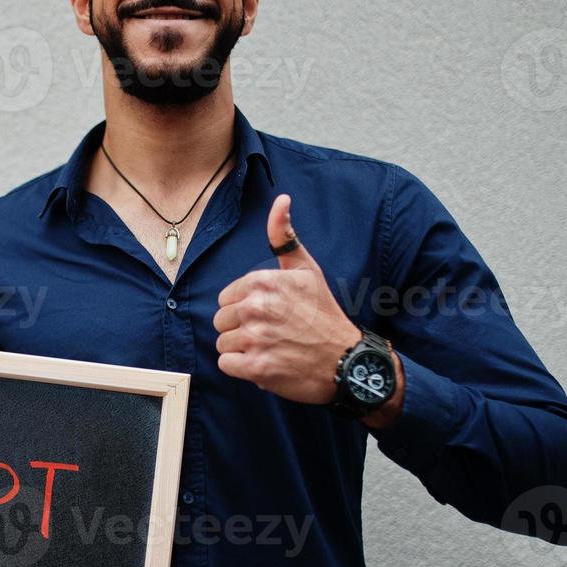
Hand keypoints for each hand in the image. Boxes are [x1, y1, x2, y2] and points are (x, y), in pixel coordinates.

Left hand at [214, 193, 364, 404]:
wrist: (346, 359)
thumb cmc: (323, 313)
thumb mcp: (307, 269)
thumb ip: (284, 237)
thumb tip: (281, 199)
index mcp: (262, 282)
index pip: (226, 298)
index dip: (244, 307)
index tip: (270, 314)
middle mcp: (256, 308)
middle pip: (221, 321)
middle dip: (241, 328)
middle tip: (271, 333)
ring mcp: (255, 339)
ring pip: (223, 343)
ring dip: (242, 349)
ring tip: (271, 348)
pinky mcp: (256, 368)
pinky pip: (226, 364)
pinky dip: (242, 368)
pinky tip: (266, 363)